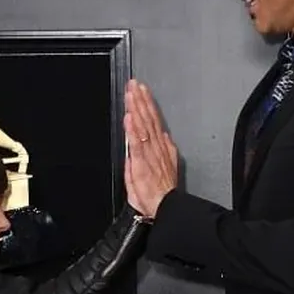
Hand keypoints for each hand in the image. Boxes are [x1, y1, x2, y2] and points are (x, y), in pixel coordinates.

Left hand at [123, 79, 178, 217]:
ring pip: (143, 126)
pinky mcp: (142, 163)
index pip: (152, 121)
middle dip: (141, 100)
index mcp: (160, 148)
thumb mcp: (163, 167)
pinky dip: (133, 128)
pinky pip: (137, 142)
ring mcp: (149, 154)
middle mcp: (156, 148)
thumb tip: (163, 136)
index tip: (141, 91)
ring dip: (137, 108)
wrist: (164, 209)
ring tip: (131, 93)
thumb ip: (162, 150)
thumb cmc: (159, 193)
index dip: (146, 105)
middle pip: (147, 119)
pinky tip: (130, 116)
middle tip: (134, 84)